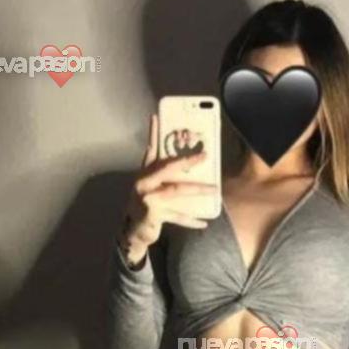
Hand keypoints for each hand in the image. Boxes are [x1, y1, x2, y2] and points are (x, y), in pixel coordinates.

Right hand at [121, 114, 215, 265]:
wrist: (133, 232)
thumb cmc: (147, 207)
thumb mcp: (152, 188)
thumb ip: (164, 177)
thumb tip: (191, 167)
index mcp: (144, 173)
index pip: (150, 150)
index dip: (153, 133)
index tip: (156, 116)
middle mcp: (144, 182)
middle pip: (168, 167)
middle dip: (188, 161)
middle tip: (205, 156)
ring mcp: (148, 198)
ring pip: (177, 190)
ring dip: (198, 189)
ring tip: (215, 190)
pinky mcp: (153, 214)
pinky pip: (177, 216)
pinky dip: (191, 220)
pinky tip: (204, 223)